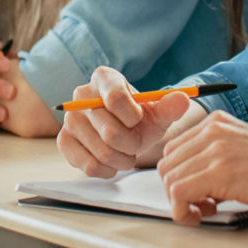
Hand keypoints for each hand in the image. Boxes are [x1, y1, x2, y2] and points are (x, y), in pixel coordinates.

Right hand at [57, 66, 192, 177]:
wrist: (124, 133)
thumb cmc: (140, 120)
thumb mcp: (158, 112)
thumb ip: (170, 106)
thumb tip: (183, 99)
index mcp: (104, 78)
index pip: (116, 99)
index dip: (134, 117)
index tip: (139, 119)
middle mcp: (81, 94)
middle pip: (110, 131)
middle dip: (132, 144)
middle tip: (136, 143)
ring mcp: (70, 118)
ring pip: (101, 151)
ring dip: (122, 159)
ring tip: (127, 153)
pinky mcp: (64, 141)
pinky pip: (88, 165)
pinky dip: (107, 170)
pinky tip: (113, 163)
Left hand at [157, 110, 247, 225]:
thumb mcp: (244, 146)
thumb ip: (216, 154)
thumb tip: (194, 178)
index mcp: (217, 122)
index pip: (174, 149)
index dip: (179, 175)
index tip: (195, 191)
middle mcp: (213, 131)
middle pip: (167, 164)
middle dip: (177, 189)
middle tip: (200, 204)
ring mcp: (215, 150)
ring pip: (170, 180)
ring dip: (180, 203)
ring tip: (205, 210)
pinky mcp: (220, 173)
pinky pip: (179, 194)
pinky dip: (182, 211)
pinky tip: (201, 215)